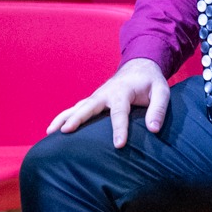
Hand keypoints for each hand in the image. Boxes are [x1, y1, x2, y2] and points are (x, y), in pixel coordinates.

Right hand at [47, 57, 170, 148]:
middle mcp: (105, 93)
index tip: (118, 145)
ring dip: (63, 118)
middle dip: (78, 119)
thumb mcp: (162, 91)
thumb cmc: (151, 82)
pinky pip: (76, 109)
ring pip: (77, 107)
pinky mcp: (92, 101)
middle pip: (89, 107)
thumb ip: (158, 109)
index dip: (119, 129)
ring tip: (49, 132)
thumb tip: (153, 129)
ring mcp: (96, 97)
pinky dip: (64, 117)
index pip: (120, 112)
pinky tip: (53, 130)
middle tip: (66, 131)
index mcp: (123, 91)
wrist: (139, 66)